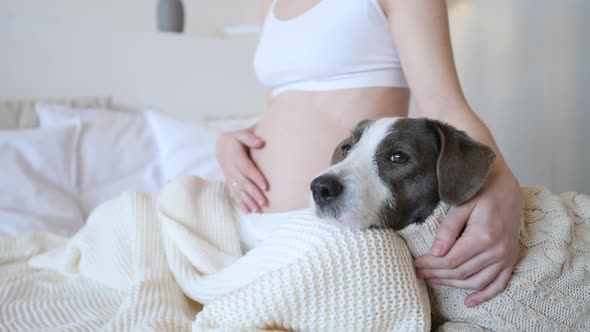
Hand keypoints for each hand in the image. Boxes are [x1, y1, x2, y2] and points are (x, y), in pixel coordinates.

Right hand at [216, 128, 268, 212]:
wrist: (221, 146)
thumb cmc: (235, 140)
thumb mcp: (240, 134)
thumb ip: (250, 138)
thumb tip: (261, 143)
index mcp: (236, 158)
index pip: (247, 169)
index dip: (256, 178)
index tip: (266, 186)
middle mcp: (232, 169)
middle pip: (244, 183)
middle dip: (254, 194)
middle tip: (264, 203)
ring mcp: (230, 177)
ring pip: (239, 191)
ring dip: (248, 201)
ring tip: (257, 210)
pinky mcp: (230, 182)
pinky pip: (234, 194)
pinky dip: (240, 203)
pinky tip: (247, 212)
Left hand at [414, 165, 521, 306]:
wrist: (507, 185)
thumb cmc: (481, 189)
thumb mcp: (461, 204)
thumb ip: (448, 229)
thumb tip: (435, 252)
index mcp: (483, 236)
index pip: (451, 260)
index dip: (431, 265)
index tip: (416, 263)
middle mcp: (497, 250)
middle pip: (461, 272)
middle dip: (437, 274)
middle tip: (418, 272)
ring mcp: (506, 256)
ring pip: (476, 281)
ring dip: (454, 285)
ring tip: (434, 281)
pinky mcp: (511, 258)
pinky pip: (499, 283)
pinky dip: (485, 294)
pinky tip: (469, 301)